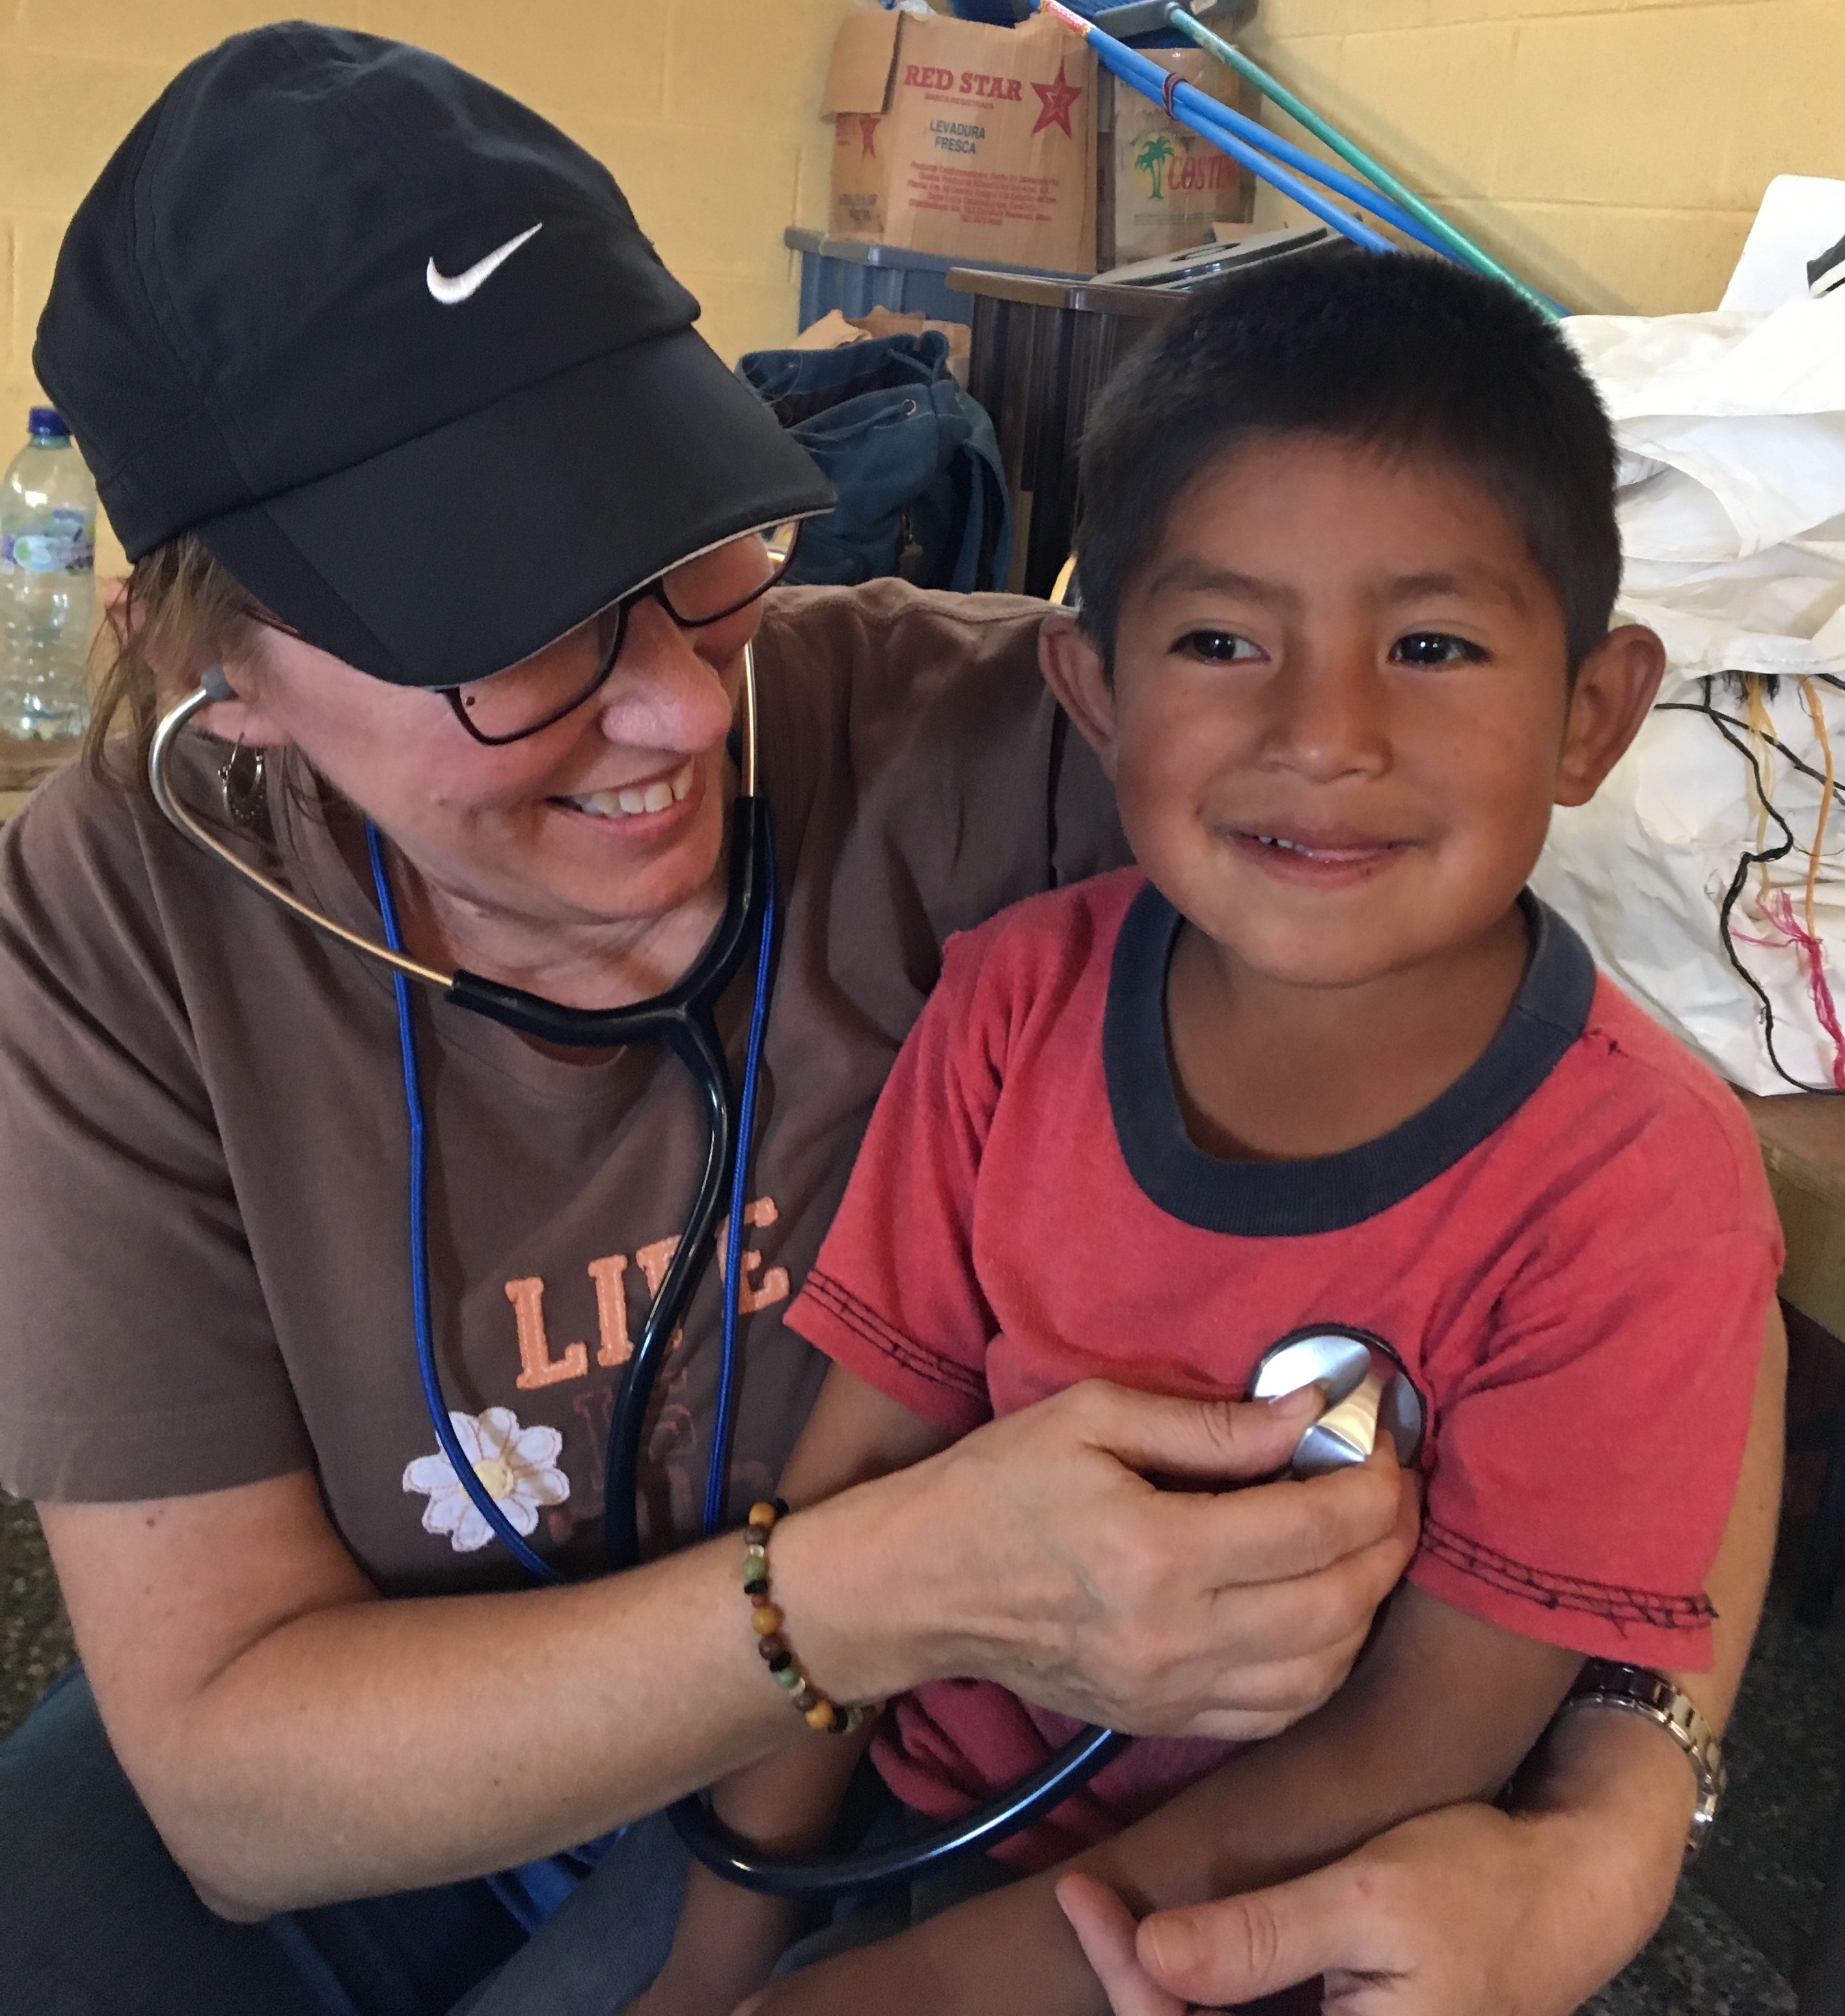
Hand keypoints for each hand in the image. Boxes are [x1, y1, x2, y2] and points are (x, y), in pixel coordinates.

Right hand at [780, 1380, 1417, 1739]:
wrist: (915, 1585)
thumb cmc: (993, 1485)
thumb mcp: (1089, 1417)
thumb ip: (1208, 1425)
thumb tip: (1308, 1415)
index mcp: (1156, 1551)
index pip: (1312, 1529)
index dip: (1372, 1487)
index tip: (1383, 1447)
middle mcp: (1173, 1635)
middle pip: (1337, 1606)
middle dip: (1389, 1545)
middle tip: (1395, 1494)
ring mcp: (1169, 1692)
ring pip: (1321, 1672)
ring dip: (1366, 1610)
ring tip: (1367, 1550)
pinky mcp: (1159, 1721)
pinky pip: (1275, 1714)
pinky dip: (1323, 1669)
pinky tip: (1323, 1617)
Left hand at [1057, 1794, 1680, 2015]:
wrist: (1564, 1892)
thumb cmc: (1479, 1885)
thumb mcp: (1366, 1897)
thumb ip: (1261, 1936)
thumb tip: (1153, 1954)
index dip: (1130, 1984)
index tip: (1084, 1899)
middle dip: (1137, 1990)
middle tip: (1090, 1902)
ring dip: (1162, 1995)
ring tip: (1108, 1916)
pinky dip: (1202, 1995)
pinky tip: (1167, 1942)